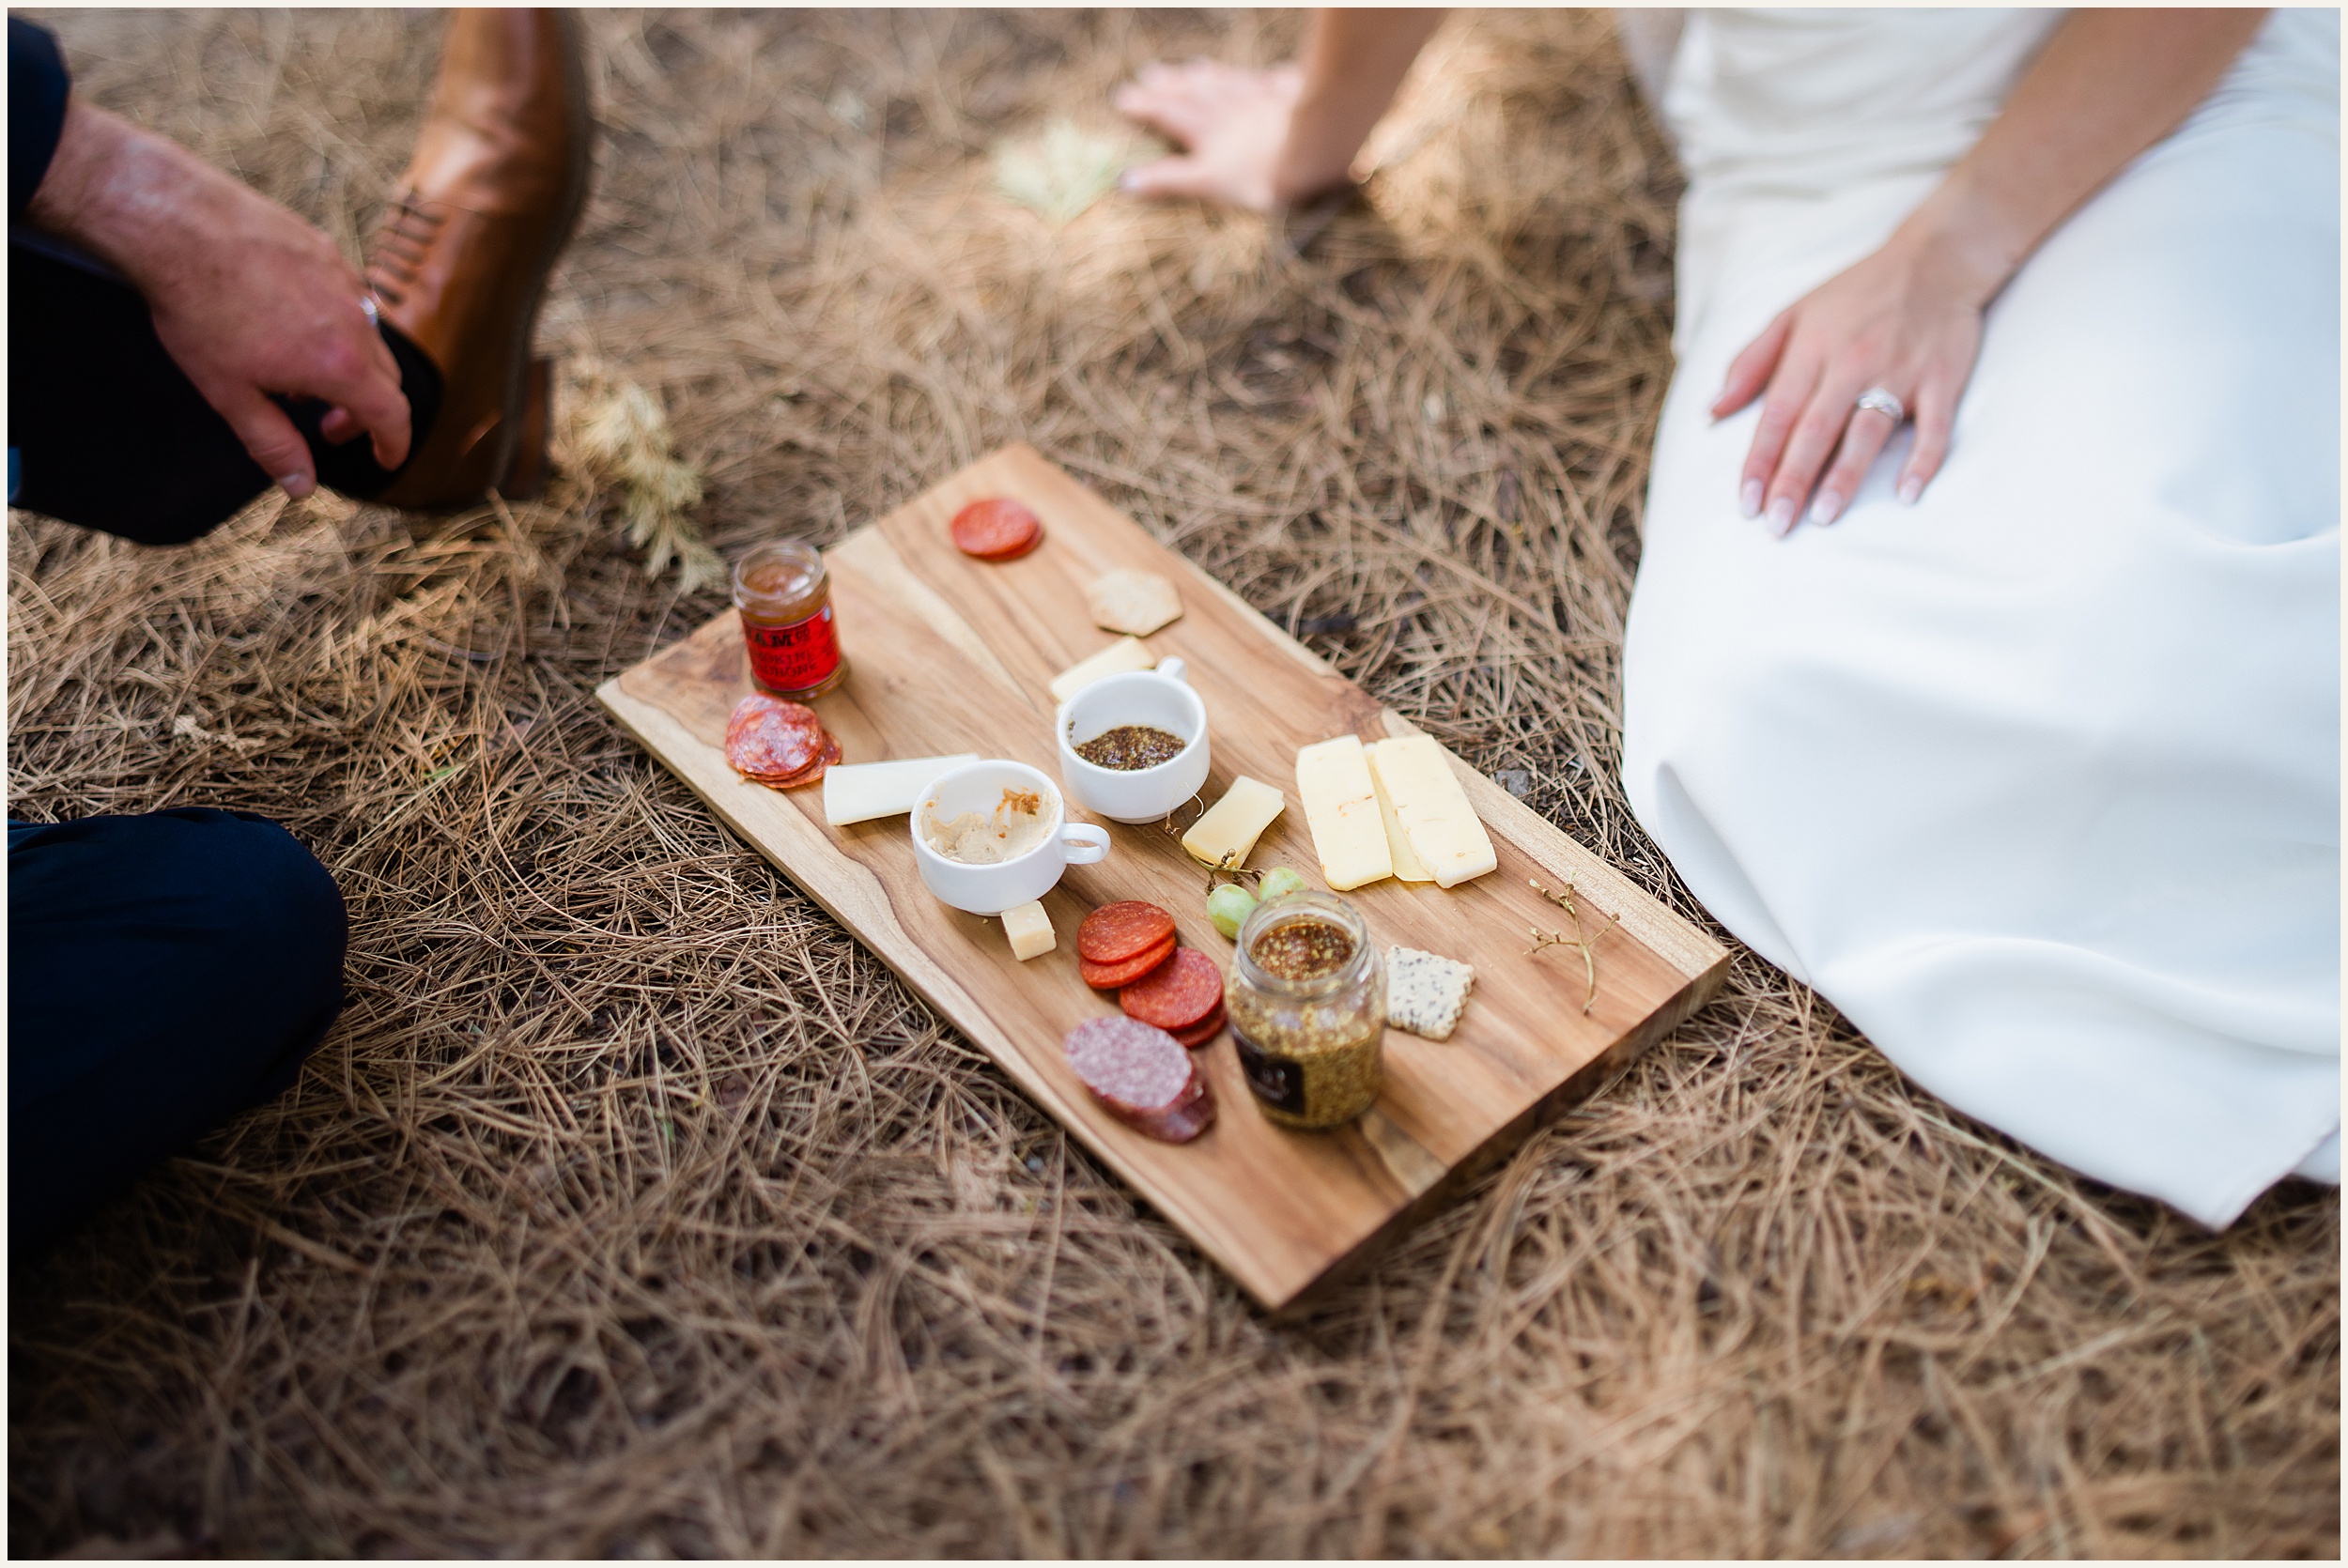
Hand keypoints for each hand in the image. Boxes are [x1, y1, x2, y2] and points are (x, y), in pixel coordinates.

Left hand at [27, 100, 409, 498]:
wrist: (179, 225)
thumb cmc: (199, 310)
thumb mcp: (230, 394)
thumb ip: (273, 444)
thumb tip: (302, 487)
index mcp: (341, 367)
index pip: (393, 417)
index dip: (394, 445)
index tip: (385, 458)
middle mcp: (357, 324)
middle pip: (387, 381)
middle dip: (366, 413)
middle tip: (326, 425)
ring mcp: (346, 284)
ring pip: (369, 339)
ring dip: (349, 368)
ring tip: (297, 373)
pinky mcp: (328, 253)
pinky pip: (349, 300)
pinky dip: (335, 326)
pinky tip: (289, 322)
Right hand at [1113, 60, 1321, 210]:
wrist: (1315, 150)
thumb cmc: (1262, 175)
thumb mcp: (1209, 182)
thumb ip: (1169, 180)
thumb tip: (1125, 181)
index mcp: (1209, 133)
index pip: (1171, 116)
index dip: (1146, 108)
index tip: (1123, 98)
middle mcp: (1231, 112)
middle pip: (1195, 95)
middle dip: (1169, 87)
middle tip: (1148, 75)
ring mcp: (1262, 102)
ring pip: (1228, 85)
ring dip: (1207, 78)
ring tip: (1193, 68)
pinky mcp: (1294, 99)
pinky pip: (1275, 84)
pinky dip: (1264, 80)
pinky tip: (1268, 76)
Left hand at [1710, 232, 1990, 532]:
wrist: (1936, 257)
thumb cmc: (1856, 293)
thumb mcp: (1793, 313)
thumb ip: (1750, 362)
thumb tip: (1710, 411)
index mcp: (1811, 348)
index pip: (1777, 414)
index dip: (1759, 461)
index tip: (1745, 503)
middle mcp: (1853, 361)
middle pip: (1816, 429)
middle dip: (1793, 480)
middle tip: (1776, 525)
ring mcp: (1899, 370)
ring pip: (1867, 431)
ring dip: (1845, 476)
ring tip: (1825, 516)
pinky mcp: (1943, 377)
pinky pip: (1934, 425)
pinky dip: (1923, 459)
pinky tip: (1908, 493)